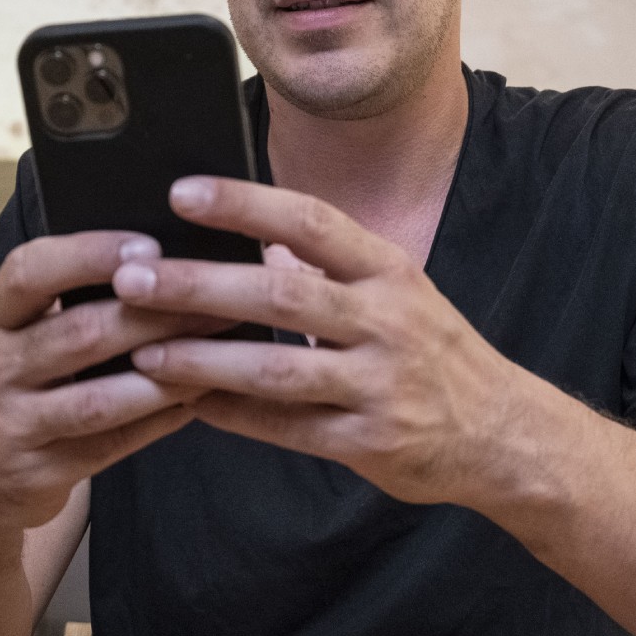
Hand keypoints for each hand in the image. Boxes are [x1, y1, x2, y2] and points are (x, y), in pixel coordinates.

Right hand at [0, 230, 231, 531]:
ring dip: (166, 375)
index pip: (28, 272)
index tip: (148, 246)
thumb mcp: (19, 338)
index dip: (88, 254)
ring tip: (218, 353)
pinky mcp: (37, 473)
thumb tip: (159, 263)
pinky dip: (160, 421)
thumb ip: (69, 302)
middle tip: (213, 302)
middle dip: (154, 315)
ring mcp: (12, 425)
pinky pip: (111, 445)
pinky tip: (198, 400)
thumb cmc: (15, 388)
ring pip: (99, 397)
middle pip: (80, 333)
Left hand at [110, 177, 532, 507]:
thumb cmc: (434, 353)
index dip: (245, 204)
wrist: (504, 432)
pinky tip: (187, 406)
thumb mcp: (398, 291)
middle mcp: (387, 321)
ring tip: (143, 352)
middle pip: (281, 295)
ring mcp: (379, 385)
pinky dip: (234, 417)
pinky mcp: (370, 444)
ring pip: (276, 371)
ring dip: (203, 361)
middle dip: (200, 285)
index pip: (310, 222)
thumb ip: (329, 268)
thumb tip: (246, 240)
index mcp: (389, 270)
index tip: (181, 192)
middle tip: (132, 277)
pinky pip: (288, 430)